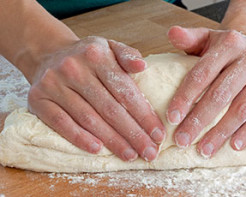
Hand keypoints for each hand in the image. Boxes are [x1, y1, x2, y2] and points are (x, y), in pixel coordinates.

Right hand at [28, 36, 164, 160]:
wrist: (48, 53)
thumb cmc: (87, 56)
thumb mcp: (109, 47)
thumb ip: (128, 56)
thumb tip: (143, 67)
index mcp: (96, 55)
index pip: (125, 91)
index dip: (144, 115)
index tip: (158, 134)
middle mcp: (74, 68)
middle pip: (109, 108)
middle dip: (133, 133)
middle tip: (149, 152)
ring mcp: (54, 84)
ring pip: (88, 118)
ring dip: (112, 140)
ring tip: (130, 154)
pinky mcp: (38, 99)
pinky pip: (61, 123)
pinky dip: (79, 138)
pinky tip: (97, 149)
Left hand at [166, 26, 245, 157]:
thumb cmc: (223, 48)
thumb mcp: (205, 39)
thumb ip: (188, 38)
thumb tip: (172, 33)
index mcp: (229, 43)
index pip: (202, 74)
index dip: (185, 97)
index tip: (172, 118)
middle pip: (221, 94)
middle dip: (199, 121)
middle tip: (183, 140)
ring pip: (242, 108)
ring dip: (221, 132)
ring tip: (204, 150)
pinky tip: (233, 145)